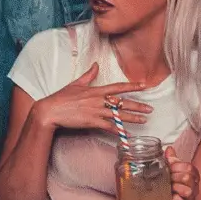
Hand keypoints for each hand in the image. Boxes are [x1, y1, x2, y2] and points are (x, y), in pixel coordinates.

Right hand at [32, 62, 152, 134]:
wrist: (50, 111)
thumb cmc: (61, 98)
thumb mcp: (76, 84)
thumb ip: (89, 75)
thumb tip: (96, 65)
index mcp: (95, 91)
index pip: (118, 87)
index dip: (132, 86)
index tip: (144, 86)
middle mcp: (98, 101)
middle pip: (122, 103)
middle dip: (138, 106)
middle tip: (150, 109)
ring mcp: (95, 112)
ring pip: (118, 115)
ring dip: (132, 118)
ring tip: (144, 121)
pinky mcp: (91, 122)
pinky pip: (109, 127)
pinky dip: (119, 131)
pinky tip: (128, 134)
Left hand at [166, 147, 198, 199]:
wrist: (171, 199)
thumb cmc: (173, 183)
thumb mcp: (171, 169)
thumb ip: (171, 159)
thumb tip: (169, 150)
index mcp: (192, 174)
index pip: (188, 167)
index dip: (176, 167)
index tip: (169, 168)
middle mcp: (193, 185)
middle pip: (187, 177)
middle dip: (174, 177)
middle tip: (168, 179)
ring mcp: (190, 196)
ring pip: (187, 191)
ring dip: (176, 188)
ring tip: (170, 189)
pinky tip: (172, 198)